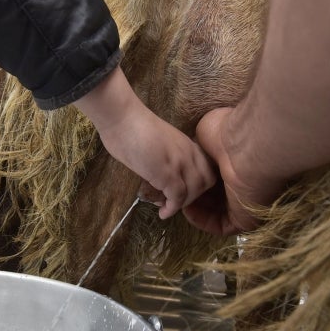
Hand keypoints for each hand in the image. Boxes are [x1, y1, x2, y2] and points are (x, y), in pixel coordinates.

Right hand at [75, 67, 216, 218]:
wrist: (121, 118)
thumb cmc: (131, 126)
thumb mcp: (159, 142)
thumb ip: (166, 155)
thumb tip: (158, 172)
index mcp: (188, 144)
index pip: (207, 168)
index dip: (199, 184)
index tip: (182, 191)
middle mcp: (189, 153)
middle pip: (207, 182)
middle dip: (193, 196)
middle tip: (174, 201)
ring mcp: (180, 163)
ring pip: (194, 192)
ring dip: (181, 204)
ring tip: (165, 207)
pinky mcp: (167, 173)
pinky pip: (177, 197)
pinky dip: (171, 209)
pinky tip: (162, 212)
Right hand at [182, 107, 284, 235]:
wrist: (246, 147)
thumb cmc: (226, 134)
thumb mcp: (204, 132)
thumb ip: (198, 145)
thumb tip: (191, 149)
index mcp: (232, 165)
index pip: (211, 179)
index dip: (192, 180)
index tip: (176, 178)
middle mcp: (239, 184)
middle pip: (212, 197)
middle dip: (191, 196)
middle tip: (172, 193)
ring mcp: (243, 204)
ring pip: (214, 213)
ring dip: (193, 210)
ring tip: (176, 201)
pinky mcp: (243, 220)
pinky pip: (219, 226)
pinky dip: (201, 220)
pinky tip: (186, 210)